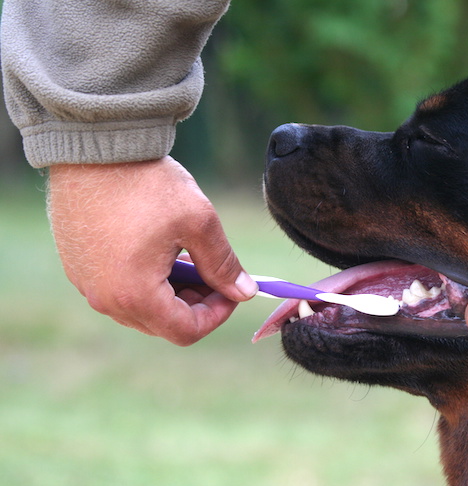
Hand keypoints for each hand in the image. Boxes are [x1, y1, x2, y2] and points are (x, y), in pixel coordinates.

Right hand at [47, 156, 257, 344]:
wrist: (95, 146)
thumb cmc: (147, 183)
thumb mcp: (199, 223)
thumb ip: (223, 264)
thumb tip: (243, 292)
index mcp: (135, 294)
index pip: (185, 331)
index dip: (217, 315)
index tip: (231, 290)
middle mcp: (104, 298)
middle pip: (162, 324)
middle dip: (195, 304)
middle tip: (214, 273)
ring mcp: (86, 283)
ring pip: (141, 308)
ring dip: (171, 292)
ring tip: (188, 256)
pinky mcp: (78, 267)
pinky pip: (118, 289)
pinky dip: (146, 280)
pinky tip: (161, 249)